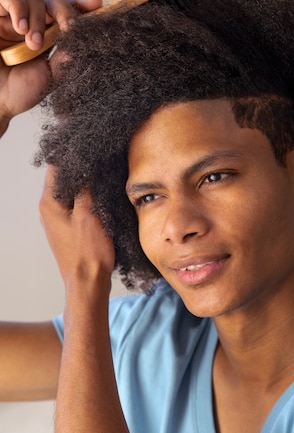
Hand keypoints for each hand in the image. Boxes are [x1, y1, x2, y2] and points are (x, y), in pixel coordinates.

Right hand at [0, 0, 101, 135]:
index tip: (97, 4)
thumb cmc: (22, 91)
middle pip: (54, 0)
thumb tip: (83, 40)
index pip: (68, 13)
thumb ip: (66, 58)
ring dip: (39, 18)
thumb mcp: (52, 76)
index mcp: (51, 36)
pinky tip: (21, 28)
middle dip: (64, 11)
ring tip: (34, 44)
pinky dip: (17, 7)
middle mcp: (35, 23)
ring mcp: (15, 18)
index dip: (82, 4)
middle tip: (68, 29)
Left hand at [39, 166, 114, 293]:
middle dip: (83, 170)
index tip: (90, 149)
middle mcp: (50, 210)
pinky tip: (103, 199)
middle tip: (102, 162)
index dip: (72, 156)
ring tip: (105, 178)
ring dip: (88, 186)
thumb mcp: (89, 214)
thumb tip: (86, 165)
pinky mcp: (71, 228)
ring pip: (73, 193)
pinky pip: (78, 206)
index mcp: (50, 203)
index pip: (56, 168)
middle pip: (65, 179)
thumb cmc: (88, 253)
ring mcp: (60, 220)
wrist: (89, 282)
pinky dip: (89, 200)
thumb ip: (85, 188)